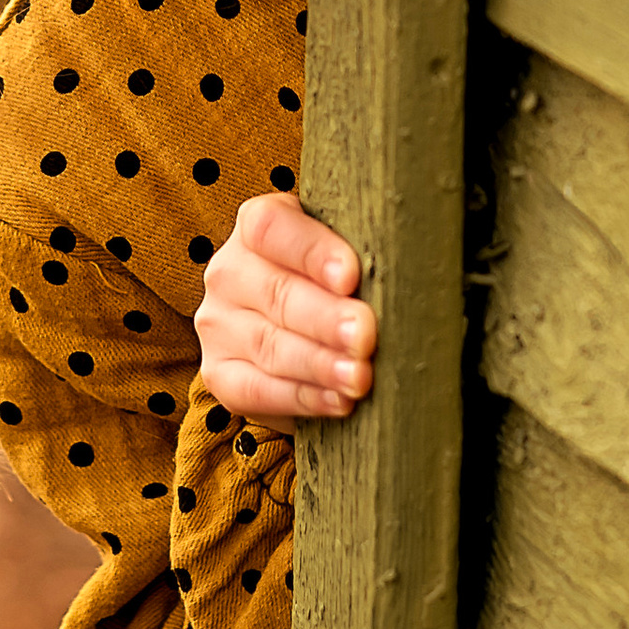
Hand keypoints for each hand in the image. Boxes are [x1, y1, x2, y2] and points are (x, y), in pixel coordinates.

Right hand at [195, 193, 376, 423]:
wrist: (303, 334)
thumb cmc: (335, 286)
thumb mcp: (343, 259)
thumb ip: (362, 260)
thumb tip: (410, 276)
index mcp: (258, 227)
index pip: (272, 228)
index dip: (312, 252)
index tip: (351, 275)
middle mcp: (230, 271)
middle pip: (276, 292)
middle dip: (326, 318)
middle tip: (365, 335)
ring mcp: (218, 324)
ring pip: (269, 345)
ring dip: (320, 364)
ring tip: (360, 376)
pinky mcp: (219, 373)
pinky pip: (257, 389)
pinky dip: (302, 398)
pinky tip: (338, 402)